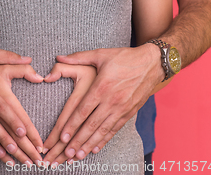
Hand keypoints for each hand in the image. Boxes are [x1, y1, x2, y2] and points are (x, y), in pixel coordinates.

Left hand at [52, 45, 163, 160]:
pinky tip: (96, 148)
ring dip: (90, 144)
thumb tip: (59, 57)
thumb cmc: (124, 57)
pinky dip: (105, 140)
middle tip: (67, 154)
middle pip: (91, 125)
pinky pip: (115, 129)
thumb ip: (78, 57)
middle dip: (78, 141)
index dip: (72, 126)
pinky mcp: (130, 112)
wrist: (151, 63)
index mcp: (101, 86)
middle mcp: (111, 100)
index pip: (83, 111)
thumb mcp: (100, 54)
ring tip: (78, 156)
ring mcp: (121, 108)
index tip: (62, 138)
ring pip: (103, 130)